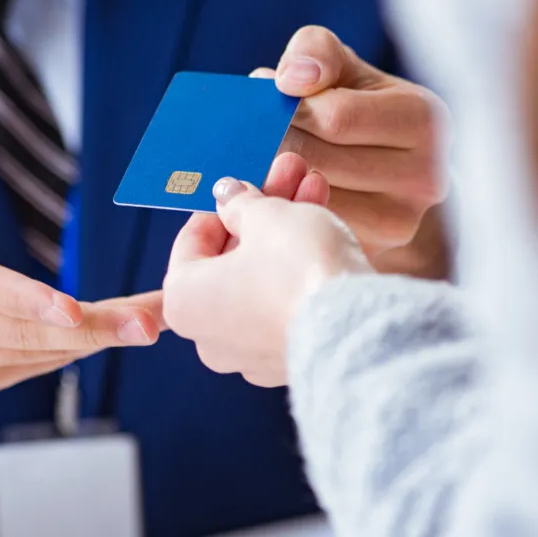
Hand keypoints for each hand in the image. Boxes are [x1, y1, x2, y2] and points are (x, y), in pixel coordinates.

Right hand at [0, 115, 163, 449]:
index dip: (25, 299)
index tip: (74, 309)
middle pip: (24, 329)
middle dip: (94, 326)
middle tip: (152, 318)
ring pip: (39, 353)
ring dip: (102, 338)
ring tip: (156, 320)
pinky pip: (35, 364)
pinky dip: (76, 349)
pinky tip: (119, 330)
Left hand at [163, 179, 370, 386]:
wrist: (355, 330)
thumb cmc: (296, 272)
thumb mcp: (265, 217)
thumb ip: (241, 204)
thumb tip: (229, 197)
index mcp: (182, 302)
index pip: (192, 242)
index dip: (222, 205)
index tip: (243, 185)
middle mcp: (209, 337)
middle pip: (232, 259)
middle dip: (262, 213)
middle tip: (286, 176)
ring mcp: (251, 355)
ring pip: (262, 280)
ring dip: (286, 234)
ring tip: (313, 187)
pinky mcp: (290, 362)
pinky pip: (285, 306)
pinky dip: (299, 272)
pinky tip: (326, 231)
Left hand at [253, 26, 450, 277]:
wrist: (391, 168)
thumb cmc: (362, 107)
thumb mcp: (346, 67)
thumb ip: (316, 52)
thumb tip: (289, 79)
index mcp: (424, 121)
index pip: (336, 117)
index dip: (289, 109)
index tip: (264, 104)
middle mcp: (424, 177)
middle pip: (318, 161)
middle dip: (273, 142)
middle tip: (245, 133)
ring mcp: (400, 222)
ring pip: (307, 199)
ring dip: (268, 177)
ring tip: (257, 156)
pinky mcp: (372, 252)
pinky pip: (306, 228)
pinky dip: (278, 207)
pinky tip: (267, 188)